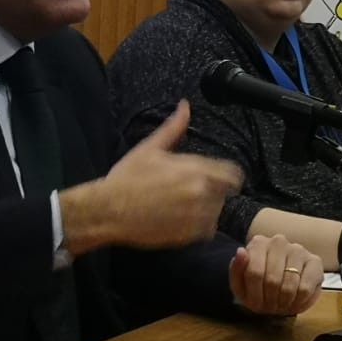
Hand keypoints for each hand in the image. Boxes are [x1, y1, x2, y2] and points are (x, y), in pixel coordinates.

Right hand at [60, 101, 241, 252]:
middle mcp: (201, 192)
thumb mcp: (150, 148)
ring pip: (217, 213)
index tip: (218, 179)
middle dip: (215, 192)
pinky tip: (182, 220)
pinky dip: (199, 227)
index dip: (227, 176)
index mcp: (195, 168)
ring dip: (208, 210)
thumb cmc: (128, 177)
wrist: (109, 210)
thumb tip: (185, 105)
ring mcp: (195, 216)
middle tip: (196, 193)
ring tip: (187, 207)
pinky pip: (207, 231)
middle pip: (225, 194)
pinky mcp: (188, 236)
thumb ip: (174, 127)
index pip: (232, 174)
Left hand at [229, 234, 322, 314]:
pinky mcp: (315, 262)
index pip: (254, 272)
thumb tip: (241, 252)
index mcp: (258, 243)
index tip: (255, 305)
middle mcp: (279, 241)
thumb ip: (236, 269)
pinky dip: (299, 302)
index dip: (255, 295)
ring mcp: (298, 250)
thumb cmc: (257, 284)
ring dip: (284, 302)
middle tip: (270, 307)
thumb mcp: (240, 283)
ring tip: (282, 304)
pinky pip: (306, 288)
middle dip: (270, 301)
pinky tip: (294, 301)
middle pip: (272, 280)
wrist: (279, 285)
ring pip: (290, 285)